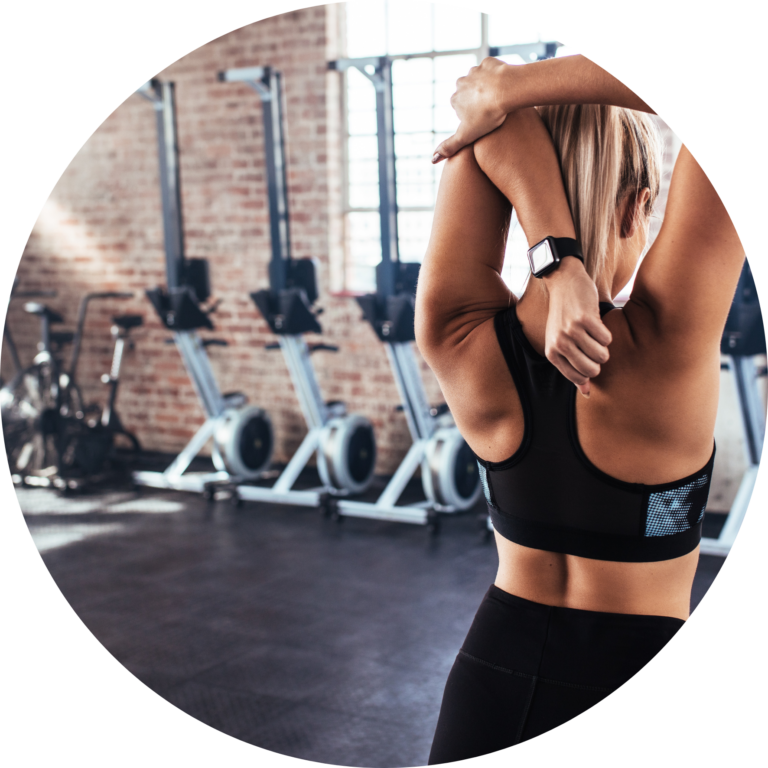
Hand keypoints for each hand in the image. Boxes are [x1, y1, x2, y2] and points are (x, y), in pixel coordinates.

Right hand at [432, 58, 511, 163]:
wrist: (506, 90)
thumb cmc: (487, 115)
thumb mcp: (467, 136)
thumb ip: (450, 147)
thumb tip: (432, 160)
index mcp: (454, 99)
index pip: (461, 110)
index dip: (472, 117)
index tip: (482, 121)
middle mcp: (461, 83)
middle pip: (469, 94)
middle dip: (478, 101)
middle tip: (492, 111)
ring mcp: (475, 71)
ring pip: (480, 81)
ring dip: (487, 87)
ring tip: (499, 98)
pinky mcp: (489, 62)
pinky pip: (492, 69)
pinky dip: (496, 76)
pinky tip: (503, 84)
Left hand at [543, 258, 611, 396]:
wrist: (563, 283)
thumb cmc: (565, 316)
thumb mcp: (562, 343)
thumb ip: (573, 368)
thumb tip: (587, 393)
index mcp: (552, 353)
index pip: (579, 377)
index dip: (590, 370)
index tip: (588, 357)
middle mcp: (560, 344)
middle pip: (593, 369)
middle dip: (599, 360)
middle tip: (593, 345)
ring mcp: (571, 332)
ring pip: (602, 355)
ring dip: (604, 345)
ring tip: (593, 333)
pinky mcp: (585, 320)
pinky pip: (606, 339)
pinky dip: (606, 332)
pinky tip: (596, 322)